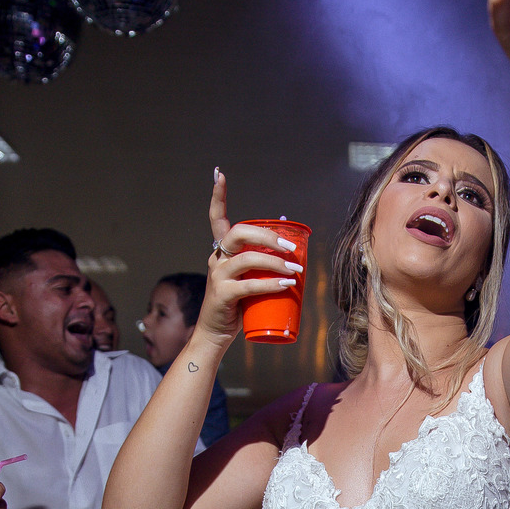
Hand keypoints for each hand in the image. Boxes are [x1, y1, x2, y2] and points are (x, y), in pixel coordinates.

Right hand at [198, 172, 302, 345]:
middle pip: (239, 234)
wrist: (214, 334)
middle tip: (291, 247)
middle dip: (268, 236)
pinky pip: (249, 285)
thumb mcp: (248, 278)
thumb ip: (262, 261)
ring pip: (247, 259)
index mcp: (221, 251)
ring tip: (295, 269)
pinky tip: (286, 284)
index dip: (218, 196)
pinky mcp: (223, 295)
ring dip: (275, 261)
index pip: (216, 218)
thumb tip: (291, 239)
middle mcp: (216, 259)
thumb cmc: (237, 304)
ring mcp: (218, 276)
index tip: (219, 174)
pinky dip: (271, 284)